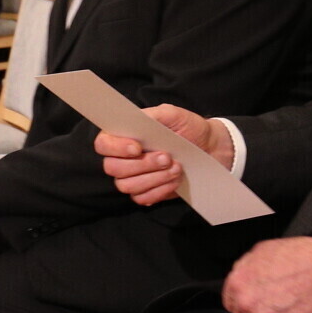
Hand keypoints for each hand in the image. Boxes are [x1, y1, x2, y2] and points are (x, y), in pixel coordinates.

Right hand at [95, 103, 225, 206]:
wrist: (208, 148)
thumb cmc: (188, 128)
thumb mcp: (173, 114)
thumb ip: (153, 115)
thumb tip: (135, 119)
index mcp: (123, 135)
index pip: (103, 144)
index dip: (116, 147)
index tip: (137, 147)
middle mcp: (122, 158)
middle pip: (113, 168)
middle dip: (142, 164)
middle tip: (167, 157)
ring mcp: (132, 177)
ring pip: (127, 185)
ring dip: (154, 178)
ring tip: (176, 167)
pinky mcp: (145, 192)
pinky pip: (142, 198)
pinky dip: (160, 190)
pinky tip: (175, 180)